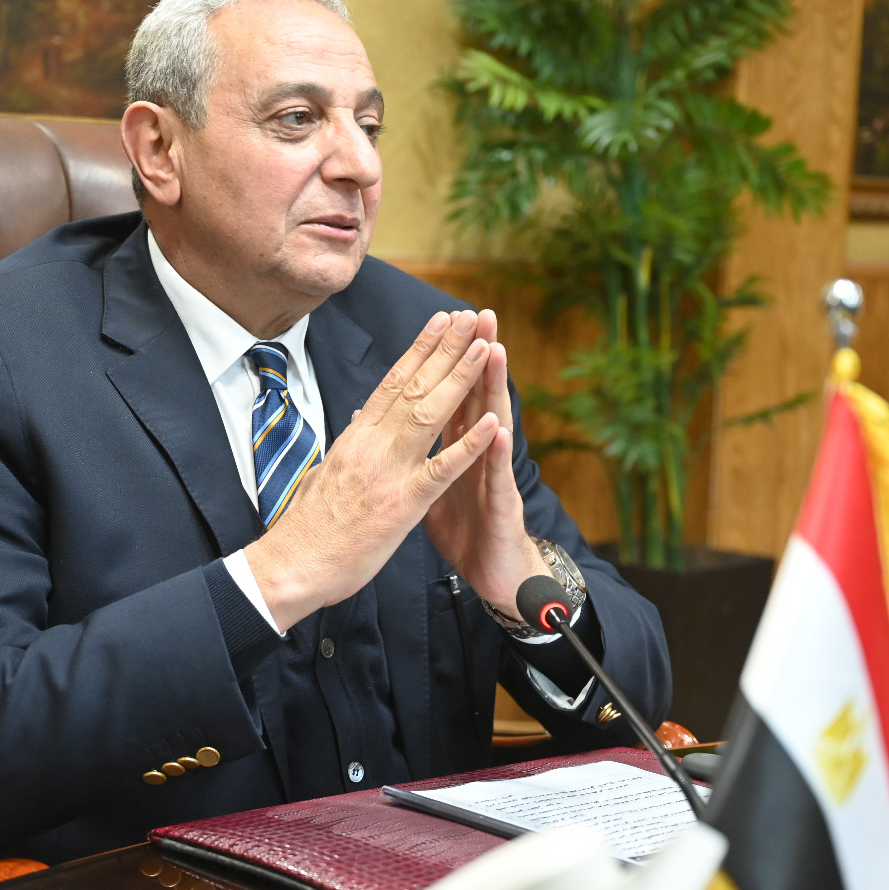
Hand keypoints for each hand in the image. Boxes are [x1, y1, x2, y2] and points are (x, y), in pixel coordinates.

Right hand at [244, 310, 500, 630]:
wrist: (290, 565)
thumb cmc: (307, 526)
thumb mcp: (325, 472)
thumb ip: (347, 445)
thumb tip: (355, 421)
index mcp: (355, 436)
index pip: (392, 382)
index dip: (419, 349)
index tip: (440, 322)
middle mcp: (371, 444)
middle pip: (415, 385)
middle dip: (446, 348)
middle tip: (471, 316)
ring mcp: (388, 471)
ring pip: (430, 413)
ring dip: (460, 378)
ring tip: (483, 347)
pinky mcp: (402, 504)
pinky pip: (441, 470)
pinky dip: (468, 445)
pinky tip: (490, 424)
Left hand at [423, 310, 548, 618]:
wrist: (494, 575)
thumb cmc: (466, 529)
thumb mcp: (429, 487)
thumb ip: (416, 452)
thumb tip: (387, 424)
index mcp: (457, 446)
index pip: (450, 393)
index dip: (445, 359)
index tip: (442, 320)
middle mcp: (480, 454)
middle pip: (476, 396)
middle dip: (475, 354)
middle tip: (478, 314)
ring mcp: (493, 477)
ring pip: (494, 425)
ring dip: (494, 388)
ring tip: (494, 350)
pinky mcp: (501, 507)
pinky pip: (498, 478)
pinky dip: (496, 453)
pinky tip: (499, 428)